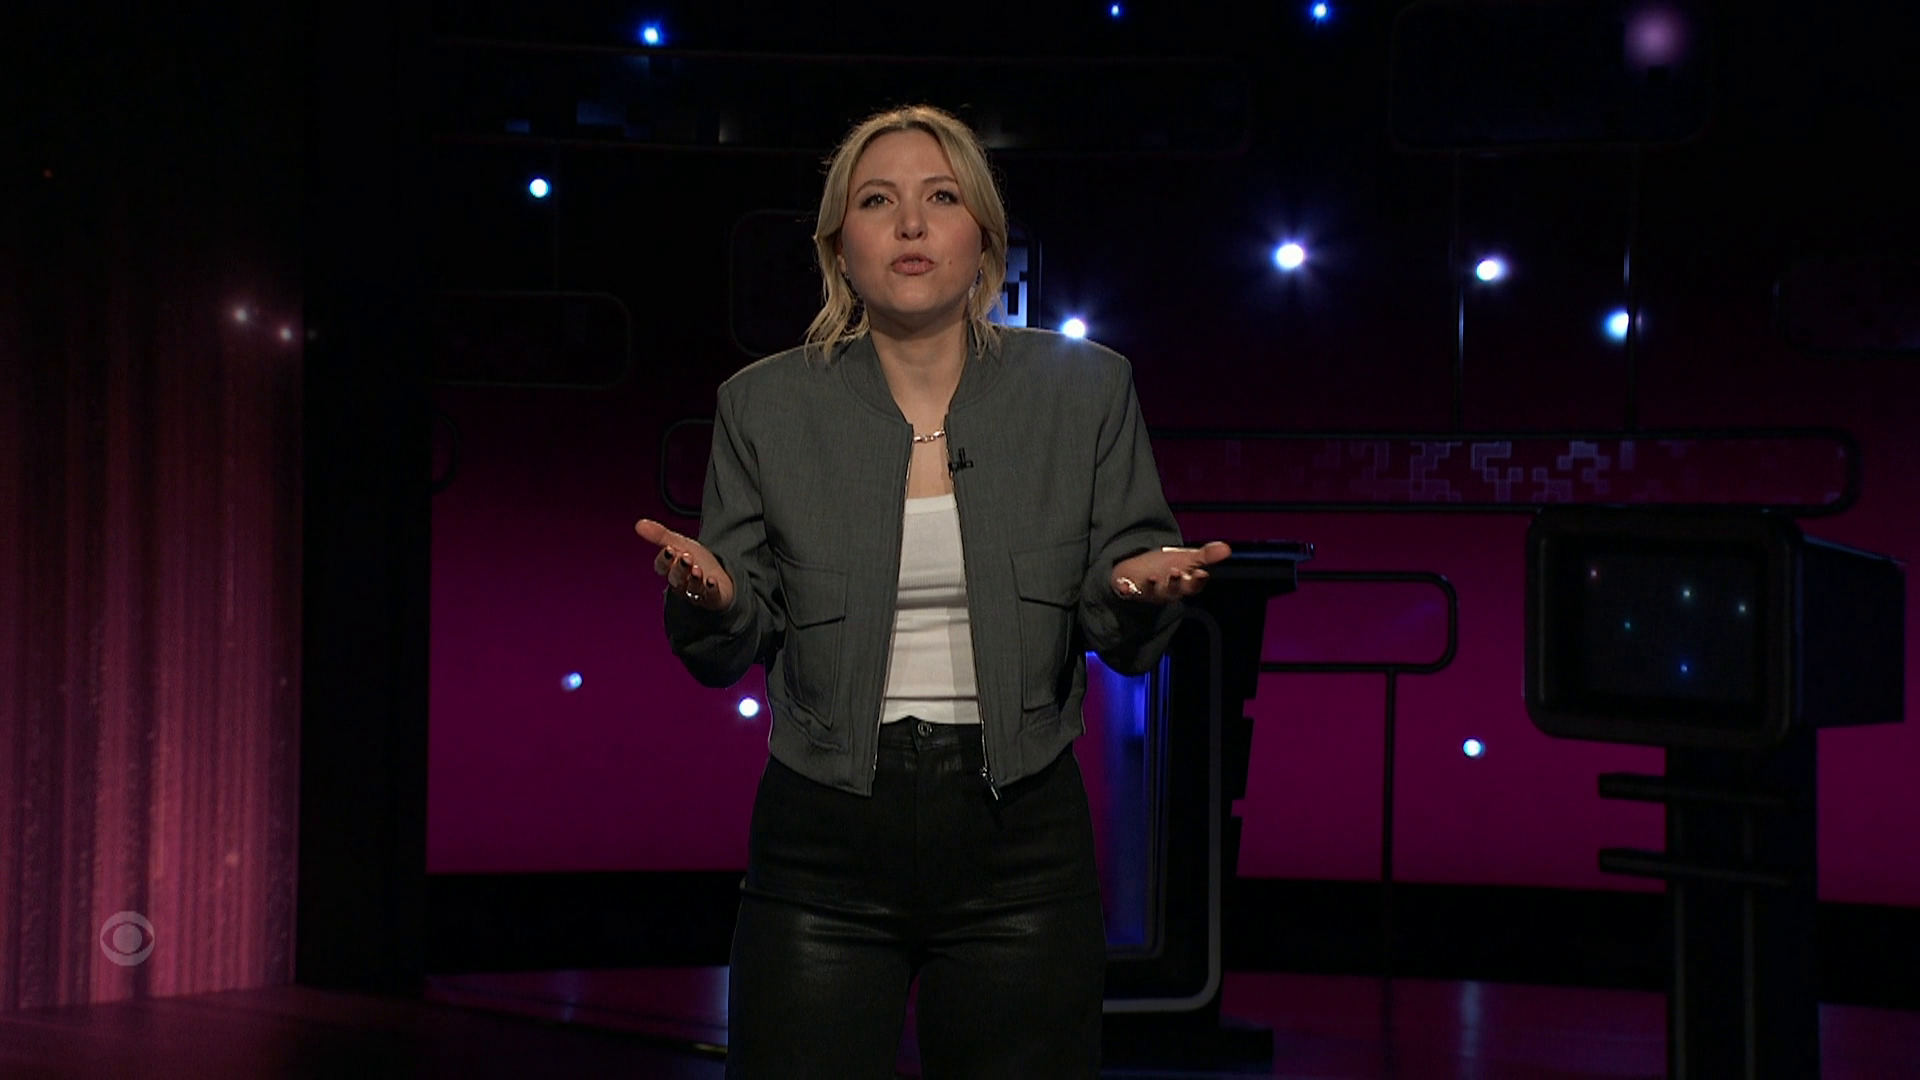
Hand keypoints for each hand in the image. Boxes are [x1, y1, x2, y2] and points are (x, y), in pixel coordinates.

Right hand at [635, 518, 736, 611]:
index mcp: (671, 569)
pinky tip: (712, 581)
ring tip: (697, 570)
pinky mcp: (713, 598)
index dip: (665, 560)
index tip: (669, 549)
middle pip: (676, 578)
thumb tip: (639, 524)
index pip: (662, 567)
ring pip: (692, 588)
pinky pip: (710, 596)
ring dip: (694, 580)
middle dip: (680, 568)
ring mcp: (696, 592)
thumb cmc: (696, 560)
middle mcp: (682, 583)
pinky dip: (711, 590)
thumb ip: (660, 536)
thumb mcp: (679, 544)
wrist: (719, 575)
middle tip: (687, 558)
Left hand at [1111, 541, 1232, 603]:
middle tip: (1177, 572)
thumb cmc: (1168, 567)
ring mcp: (1149, 591)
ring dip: (1153, 586)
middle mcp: (1168, 591)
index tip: (1201, 573)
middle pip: (1174, 590)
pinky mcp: (1131, 589)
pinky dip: (1126, 590)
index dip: (1197, 580)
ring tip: (1153, 577)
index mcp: (1183, 584)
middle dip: (1175, 583)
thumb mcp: (1188, 559)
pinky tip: (1123, 586)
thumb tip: (1227, 548)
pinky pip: (1128, 592)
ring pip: (1153, 592)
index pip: (1194, 585)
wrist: (1142, 572)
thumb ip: (1206, 555)